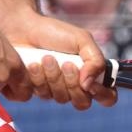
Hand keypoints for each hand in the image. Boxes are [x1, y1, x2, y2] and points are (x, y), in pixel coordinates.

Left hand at [0, 11, 117, 110]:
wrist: (23, 28)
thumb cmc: (54, 32)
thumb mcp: (82, 40)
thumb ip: (95, 60)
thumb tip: (89, 85)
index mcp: (91, 74)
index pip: (107, 97)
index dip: (102, 94)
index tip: (90, 83)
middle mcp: (74, 86)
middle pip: (82, 103)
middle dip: (72, 82)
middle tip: (65, 63)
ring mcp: (54, 90)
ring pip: (60, 98)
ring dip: (53, 77)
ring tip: (46, 57)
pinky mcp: (35, 90)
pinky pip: (40, 95)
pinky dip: (37, 78)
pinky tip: (32, 64)